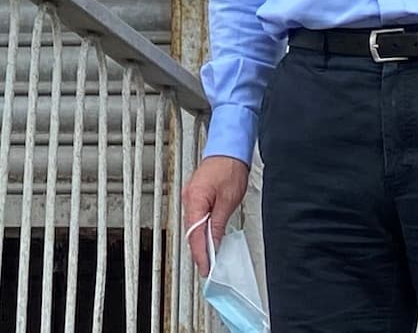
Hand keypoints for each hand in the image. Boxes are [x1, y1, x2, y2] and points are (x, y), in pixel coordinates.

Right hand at [181, 154, 250, 275]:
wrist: (229, 148)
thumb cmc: (229, 168)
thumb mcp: (228, 201)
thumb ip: (218, 224)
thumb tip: (213, 243)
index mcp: (195, 199)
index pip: (194, 234)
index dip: (200, 254)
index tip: (205, 269)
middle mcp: (188, 197)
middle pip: (190, 231)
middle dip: (198, 251)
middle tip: (206, 268)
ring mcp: (190, 195)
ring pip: (192, 225)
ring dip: (199, 241)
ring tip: (207, 257)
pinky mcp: (195, 193)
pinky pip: (195, 217)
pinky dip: (200, 229)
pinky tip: (206, 237)